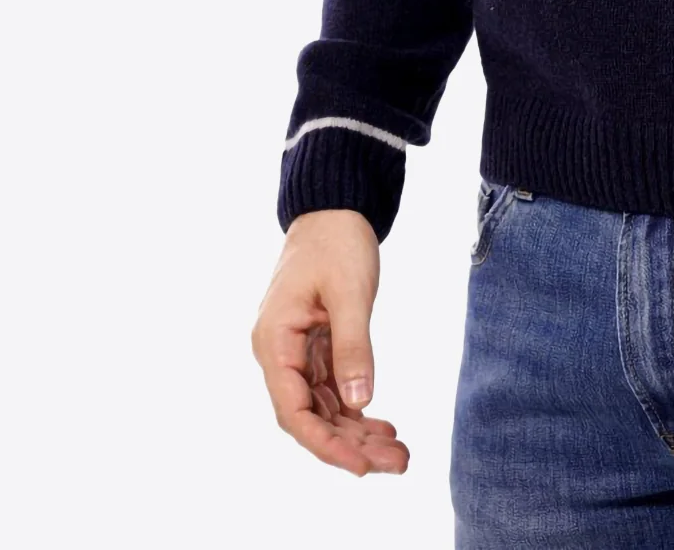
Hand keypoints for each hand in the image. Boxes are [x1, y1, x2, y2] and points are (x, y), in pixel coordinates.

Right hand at [251, 208, 409, 474]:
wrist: (335, 207)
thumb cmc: (337, 241)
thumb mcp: (349, 291)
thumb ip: (353, 346)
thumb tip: (359, 403)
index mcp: (274, 341)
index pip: (293, 410)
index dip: (325, 443)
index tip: (361, 465)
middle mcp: (279, 353)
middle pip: (310, 416)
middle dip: (350, 445)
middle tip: (398, 463)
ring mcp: (297, 351)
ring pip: (324, 407)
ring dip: (358, 433)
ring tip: (399, 454)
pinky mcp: (316, 346)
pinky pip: (333, 389)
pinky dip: (357, 409)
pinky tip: (384, 426)